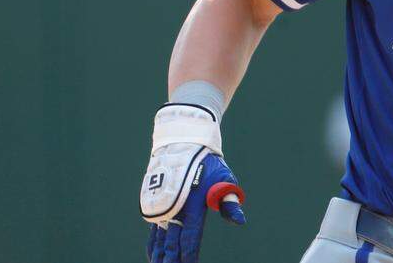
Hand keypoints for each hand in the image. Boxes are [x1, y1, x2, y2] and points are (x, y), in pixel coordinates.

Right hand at [141, 105, 245, 262]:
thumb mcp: (224, 178)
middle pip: (172, 243)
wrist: (182, 142)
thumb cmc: (208, 163)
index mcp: (192, 205)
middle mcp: (174, 208)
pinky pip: (153, 230)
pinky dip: (154, 244)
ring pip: (160, 238)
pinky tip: (154, 255)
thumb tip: (240, 220)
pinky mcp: (155, 203)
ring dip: (160, 255)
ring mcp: (162, 206)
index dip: (189, 254)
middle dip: (172, 260)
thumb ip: (229, 201)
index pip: (190, 237)